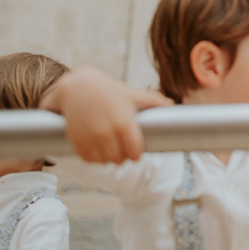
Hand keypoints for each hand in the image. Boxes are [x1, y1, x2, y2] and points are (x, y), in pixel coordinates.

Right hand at [40, 69, 171, 162]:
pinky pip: (89, 160)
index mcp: (124, 123)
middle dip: (123, 157)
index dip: (136, 154)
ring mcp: (91, 139)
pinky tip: (98, 151)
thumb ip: (152, 100)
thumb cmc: (108, 90)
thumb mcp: (131, 94)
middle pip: (119, 159)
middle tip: (123, 150)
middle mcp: (107, 133)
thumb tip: (172, 104)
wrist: (77, 87)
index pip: (134, 152)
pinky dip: (94, 159)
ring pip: (104, 162)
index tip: (135, 152)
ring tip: (111, 151)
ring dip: (109, 159)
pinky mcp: (77, 142)